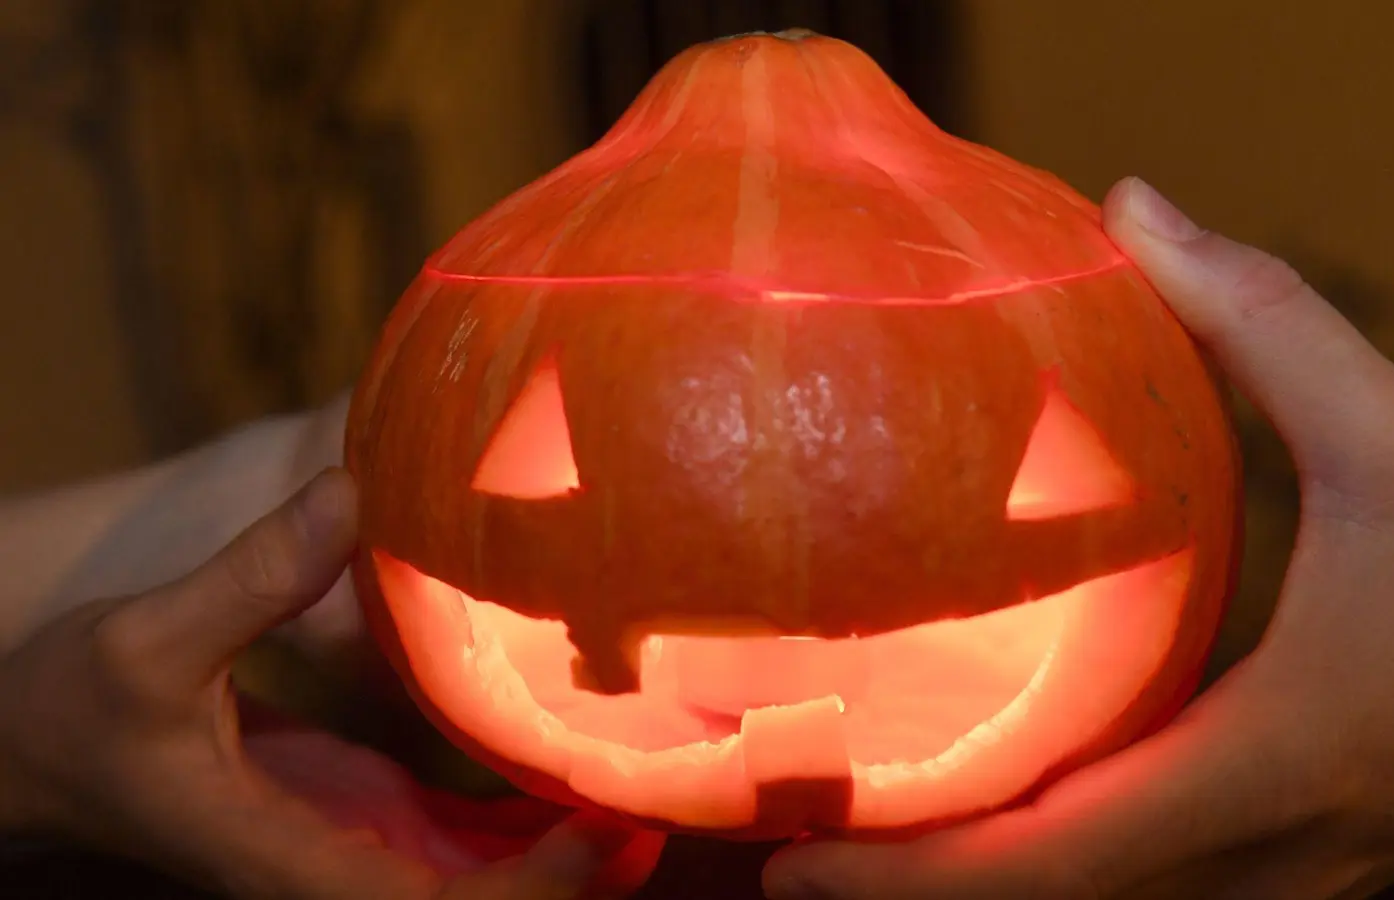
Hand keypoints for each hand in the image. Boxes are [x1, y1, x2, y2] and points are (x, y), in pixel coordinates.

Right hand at [0, 469, 663, 897]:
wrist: (31, 757)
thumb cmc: (69, 717)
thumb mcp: (144, 642)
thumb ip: (250, 577)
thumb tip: (352, 492)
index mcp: (292, 859)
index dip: (530, 891)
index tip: (606, 831)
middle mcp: (337, 869)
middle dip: (574, 876)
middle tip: (664, 802)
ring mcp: (353, 844)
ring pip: (480, 879)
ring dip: (564, 849)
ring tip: (651, 778)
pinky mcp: (358, 811)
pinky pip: (459, 834)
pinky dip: (524, 816)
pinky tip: (580, 760)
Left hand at [762, 177, 1393, 899]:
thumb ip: (1263, 317)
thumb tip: (1133, 207)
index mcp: (1269, 765)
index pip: (1055, 866)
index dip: (913, 882)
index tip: (794, 866)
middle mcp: (1277, 846)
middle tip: (787, 853)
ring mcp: (1306, 868)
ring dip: (991, 890)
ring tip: (878, 840)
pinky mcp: (1324, 851)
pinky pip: (1169, 886)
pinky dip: (1069, 870)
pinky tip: (1018, 811)